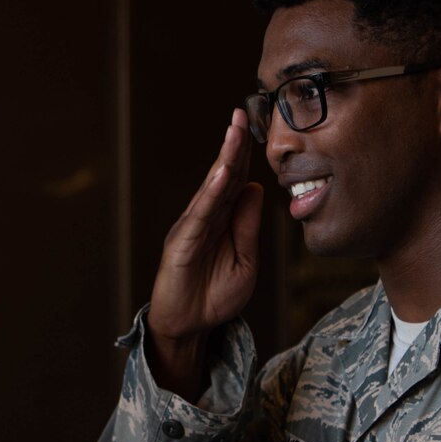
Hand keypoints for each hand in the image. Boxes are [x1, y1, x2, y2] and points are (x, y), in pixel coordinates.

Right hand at [146, 109, 262, 396]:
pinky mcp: (181, 244)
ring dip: (224, 159)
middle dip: (234, 144)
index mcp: (222, 220)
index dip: (246, 154)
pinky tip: (221, 174)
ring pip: (211, 188)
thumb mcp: (245, 262)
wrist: (188, 327)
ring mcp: (191, 227)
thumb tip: (254, 187)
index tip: (258, 126)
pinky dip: (210, 193)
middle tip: (243, 113)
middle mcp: (205, 217)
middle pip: (222, 175)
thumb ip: (248, 227)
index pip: (236, 180)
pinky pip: (199, 215)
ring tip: (234, 132)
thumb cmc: (214, 296)